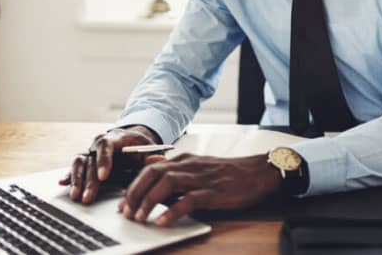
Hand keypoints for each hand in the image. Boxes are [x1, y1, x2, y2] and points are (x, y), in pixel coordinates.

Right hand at [59, 125, 160, 203]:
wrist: (132, 140)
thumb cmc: (140, 147)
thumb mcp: (149, 148)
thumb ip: (151, 155)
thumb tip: (158, 160)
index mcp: (114, 138)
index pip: (105, 146)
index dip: (103, 160)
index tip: (104, 176)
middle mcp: (98, 145)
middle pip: (90, 160)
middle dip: (89, 180)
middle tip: (89, 196)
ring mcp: (90, 153)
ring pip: (79, 163)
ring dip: (76, 180)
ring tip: (76, 196)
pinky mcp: (86, 162)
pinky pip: (74, 167)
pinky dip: (68, 175)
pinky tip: (62, 183)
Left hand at [117, 153, 281, 225]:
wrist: (258, 172)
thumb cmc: (228, 172)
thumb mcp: (197, 164)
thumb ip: (173, 165)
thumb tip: (149, 162)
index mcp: (184, 160)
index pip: (149, 168)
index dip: (133, 186)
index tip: (123, 203)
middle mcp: (188, 166)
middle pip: (152, 174)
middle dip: (134, 193)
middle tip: (126, 213)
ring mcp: (200, 178)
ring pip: (165, 185)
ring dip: (148, 202)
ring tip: (139, 218)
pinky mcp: (212, 192)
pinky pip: (188, 200)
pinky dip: (172, 211)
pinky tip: (162, 222)